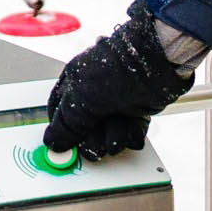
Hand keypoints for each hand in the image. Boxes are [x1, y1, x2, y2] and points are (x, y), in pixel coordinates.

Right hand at [43, 1, 199, 160]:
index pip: (60, 112)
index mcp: (74, 82)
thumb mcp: (81, 99)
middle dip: (93, 139)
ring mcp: (115, 101)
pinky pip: (128, 130)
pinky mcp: (136, 108)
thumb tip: (53, 142)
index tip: (68, 148)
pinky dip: (131, 134)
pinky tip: (132, 129)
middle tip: (98, 142)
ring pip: (107, 132)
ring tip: (120, 128)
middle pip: (85, 128)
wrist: (159, 62)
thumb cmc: (119, 68)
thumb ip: (66, 124)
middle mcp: (94, 92)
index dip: (63, 132)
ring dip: (114, 137)